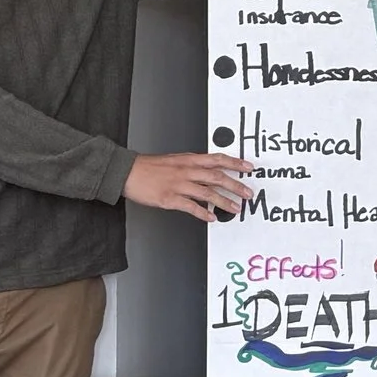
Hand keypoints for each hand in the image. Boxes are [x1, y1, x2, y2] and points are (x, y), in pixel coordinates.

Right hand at [123, 151, 253, 222]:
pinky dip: (203, 213)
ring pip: (207, 193)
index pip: (217, 159)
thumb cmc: (150, 166)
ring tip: (236, 208)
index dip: (235, 163)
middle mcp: (186, 171)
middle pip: (217, 177)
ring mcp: (178, 185)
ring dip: (224, 201)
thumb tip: (210, 167)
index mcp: (189, 160)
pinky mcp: (169, 198)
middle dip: (235, 185)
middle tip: (248, 193)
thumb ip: (193, 163)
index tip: (249, 168)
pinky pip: (191, 207)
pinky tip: (212, 218)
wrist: (127, 172)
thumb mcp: (175, 159)